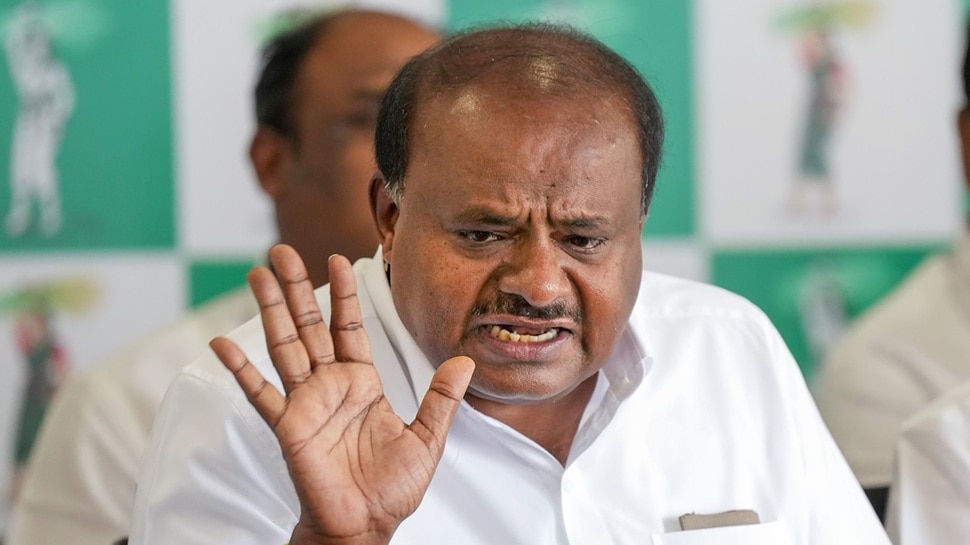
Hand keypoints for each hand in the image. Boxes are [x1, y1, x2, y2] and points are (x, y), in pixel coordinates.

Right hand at [211, 244, 474, 544]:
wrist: (366, 527)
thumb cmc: (391, 488)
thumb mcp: (427, 438)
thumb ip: (442, 399)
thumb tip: (467, 362)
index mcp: (361, 383)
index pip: (350, 327)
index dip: (345, 294)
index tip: (340, 258)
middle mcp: (329, 386)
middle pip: (309, 326)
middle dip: (296, 288)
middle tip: (281, 251)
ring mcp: (305, 403)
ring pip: (284, 346)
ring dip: (271, 310)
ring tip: (257, 275)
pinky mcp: (288, 426)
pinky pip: (260, 393)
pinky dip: (239, 369)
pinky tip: (220, 342)